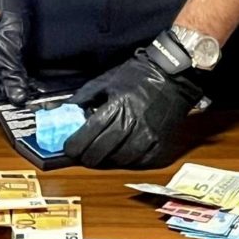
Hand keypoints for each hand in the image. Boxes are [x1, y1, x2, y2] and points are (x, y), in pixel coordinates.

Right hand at [0, 0, 30, 105]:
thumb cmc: (2, 15)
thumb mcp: (7, 50)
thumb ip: (12, 75)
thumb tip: (17, 96)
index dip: (2, 105)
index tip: (18, 112)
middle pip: (0, 92)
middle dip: (14, 99)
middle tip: (31, 104)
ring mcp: (1, 59)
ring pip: (11, 83)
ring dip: (23, 88)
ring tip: (35, 94)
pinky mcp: (12, 53)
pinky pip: (19, 72)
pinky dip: (27, 78)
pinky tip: (36, 80)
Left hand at [63, 50, 203, 167]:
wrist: (172, 76)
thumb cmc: (137, 76)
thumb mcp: (106, 80)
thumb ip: (84, 97)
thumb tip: (65, 110)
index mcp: (116, 107)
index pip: (88, 134)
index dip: (74, 146)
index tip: (68, 148)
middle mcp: (132, 124)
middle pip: (101, 151)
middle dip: (86, 157)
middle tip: (81, 156)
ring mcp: (147, 136)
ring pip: (119, 160)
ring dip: (106, 161)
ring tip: (100, 155)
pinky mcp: (159, 144)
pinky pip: (139, 162)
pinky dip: (126, 162)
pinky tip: (119, 154)